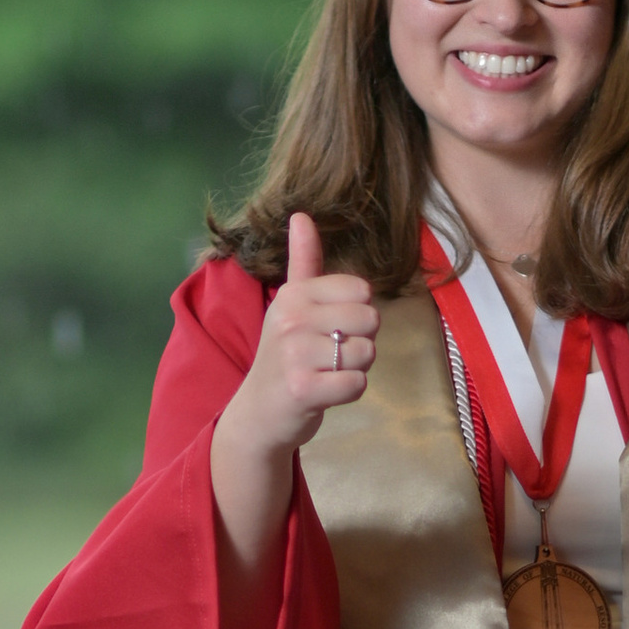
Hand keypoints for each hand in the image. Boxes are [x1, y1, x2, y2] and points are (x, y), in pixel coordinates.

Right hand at [227, 210, 378, 458]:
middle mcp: (292, 319)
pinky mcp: (304, 389)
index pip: (362, 291)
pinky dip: (349, 392)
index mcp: (294, 294)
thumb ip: (303, 261)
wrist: (258, 413)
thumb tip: (301, 215)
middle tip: (330, 356)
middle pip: (370, 321)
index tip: (331, 329)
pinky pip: (357, 384)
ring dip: (355, 369)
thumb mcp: (290, 305)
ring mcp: (296, 355)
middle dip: (360, 343)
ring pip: (366, 354)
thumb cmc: (285, 357)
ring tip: (326, 373)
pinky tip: (326, 392)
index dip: (358, 315)